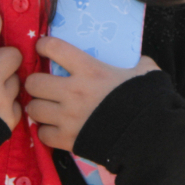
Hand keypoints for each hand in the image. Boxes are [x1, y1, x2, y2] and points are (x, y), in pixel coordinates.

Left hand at [25, 36, 159, 150]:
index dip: (43, 45)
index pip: (54, 48)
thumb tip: (140, 64)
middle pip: (34, 83)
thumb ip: (138, 65)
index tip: (42, 48)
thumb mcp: (146, 73)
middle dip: (35, 83)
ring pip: (33, 109)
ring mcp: (68, 117)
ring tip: (46, 108)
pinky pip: (42, 134)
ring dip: (38, 107)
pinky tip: (55, 129)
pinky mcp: (68, 140)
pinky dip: (46, 132)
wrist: (150, 135)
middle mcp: (73, 91)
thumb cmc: (147, 100)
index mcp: (90, 69)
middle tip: (44, 86)